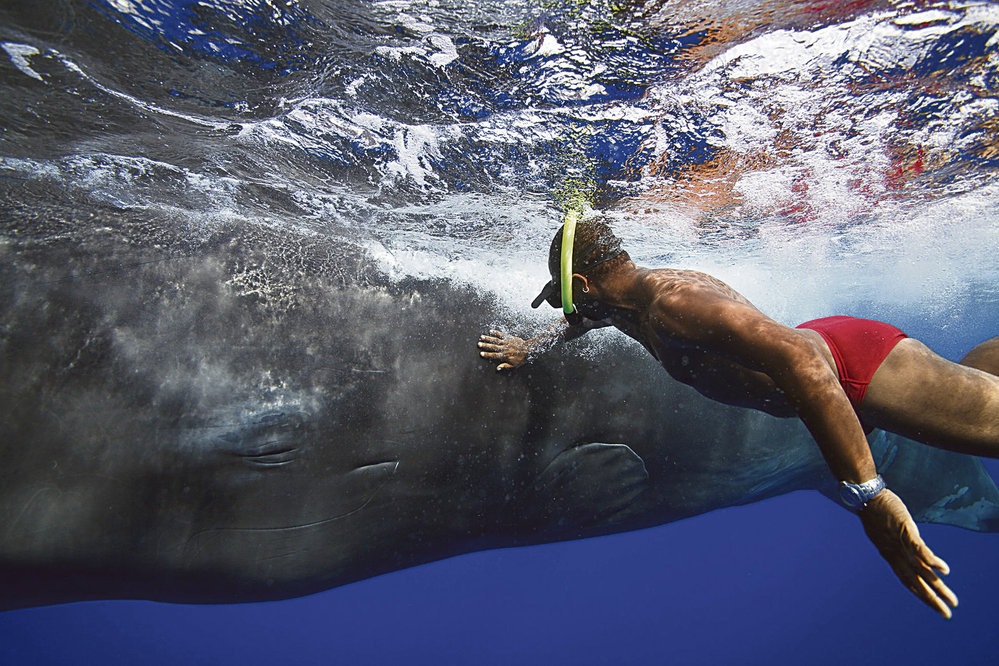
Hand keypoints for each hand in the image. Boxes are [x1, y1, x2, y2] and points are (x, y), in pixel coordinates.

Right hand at [478, 329, 531, 370]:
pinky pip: (501, 335)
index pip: (494, 355)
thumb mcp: (514, 365)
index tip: (481, 353)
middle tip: (478, 344)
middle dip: (485, 345)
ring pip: (496, 340)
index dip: (487, 354)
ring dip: (488, 338)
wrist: (529, 349)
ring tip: (482, 337)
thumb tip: (497, 368)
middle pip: (493, 347)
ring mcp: (506, 342)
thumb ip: (505, 366)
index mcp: (504, 356)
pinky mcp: (509, 338)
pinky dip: (496, 332)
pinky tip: (491, 331)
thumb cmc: (521, 358)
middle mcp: (504, 348)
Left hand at [858, 489, 957, 618]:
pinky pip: (920, 549)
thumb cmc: (876, 513)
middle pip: (917, 582)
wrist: (865, 497)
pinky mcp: (906, 531)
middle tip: (946, 615)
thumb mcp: (887, 534)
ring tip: (952, 600)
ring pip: (922, 571)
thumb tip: (910, 551)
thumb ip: (899, 544)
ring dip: (937, 586)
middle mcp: (897, 554)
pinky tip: (945, 570)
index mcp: (892, 556)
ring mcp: (901, 544)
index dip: (920, 594)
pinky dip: (932, 560)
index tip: (933, 605)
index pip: (908, 581)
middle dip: (932, 599)